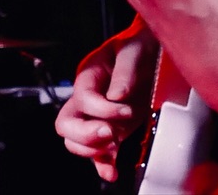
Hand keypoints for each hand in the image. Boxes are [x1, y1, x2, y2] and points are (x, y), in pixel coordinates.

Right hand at [54, 18, 156, 182]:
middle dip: (86, 135)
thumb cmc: (139, 45)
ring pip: (75, 141)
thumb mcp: (133, 50)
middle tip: (111, 133)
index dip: (103, 109)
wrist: (150, 51)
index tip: (127, 110)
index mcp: (88, 75)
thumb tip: (117, 96)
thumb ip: (125, 70)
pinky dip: (102, 165)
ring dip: (93, 150)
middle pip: (66, 124)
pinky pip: (98, 152)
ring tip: (114, 148)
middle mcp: (87, 97)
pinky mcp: (111, 128)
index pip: (83, 99)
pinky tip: (112, 173)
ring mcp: (96, 116)